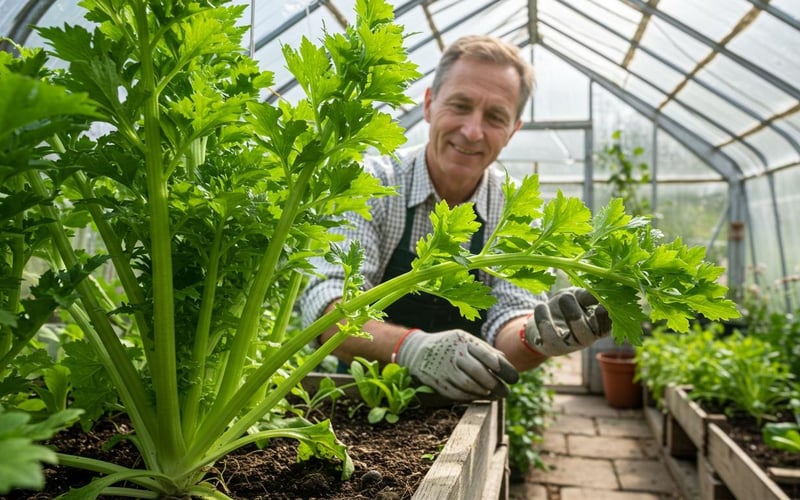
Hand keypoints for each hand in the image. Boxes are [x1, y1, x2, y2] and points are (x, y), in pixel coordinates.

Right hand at [395, 329, 518, 401]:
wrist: (417, 350)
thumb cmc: (450, 345)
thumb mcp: (466, 340)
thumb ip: (485, 349)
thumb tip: (506, 361)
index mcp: (464, 340)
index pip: (487, 355)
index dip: (503, 369)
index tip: (514, 378)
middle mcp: (454, 354)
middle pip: (478, 372)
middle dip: (495, 385)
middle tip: (506, 392)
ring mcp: (444, 368)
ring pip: (468, 385)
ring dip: (484, 393)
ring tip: (494, 396)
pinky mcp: (437, 381)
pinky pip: (457, 393)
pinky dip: (471, 397)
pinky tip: (480, 398)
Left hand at [523, 287, 611, 356]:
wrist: (542, 315)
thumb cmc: (565, 303)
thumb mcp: (577, 294)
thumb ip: (586, 295)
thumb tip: (597, 297)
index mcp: (599, 326)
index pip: (608, 327)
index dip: (604, 318)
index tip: (598, 305)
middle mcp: (587, 339)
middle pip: (588, 335)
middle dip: (577, 315)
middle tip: (566, 296)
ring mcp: (571, 346)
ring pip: (571, 338)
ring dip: (563, 316)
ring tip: (556, 298)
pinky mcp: (553, 348)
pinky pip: (550, 338)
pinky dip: (544, 320)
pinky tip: (541, 305)